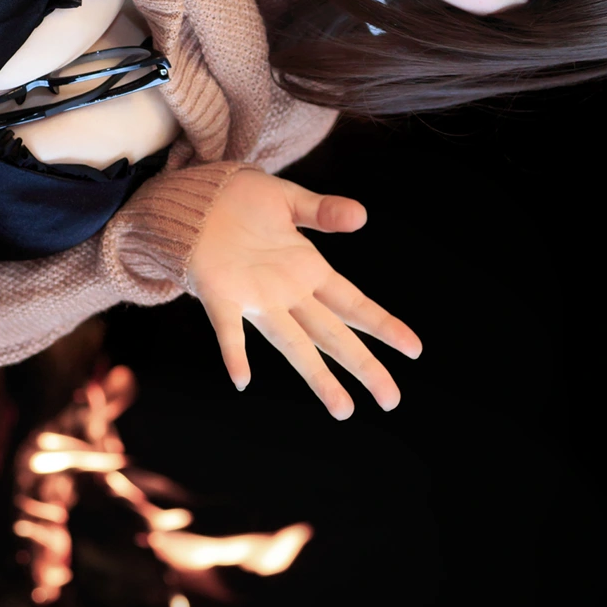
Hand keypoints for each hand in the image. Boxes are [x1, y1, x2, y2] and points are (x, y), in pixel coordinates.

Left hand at [187, 168, 421, 419]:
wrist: (192, 199)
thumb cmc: (241, 200)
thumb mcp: (289, 200)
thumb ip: (323, 211)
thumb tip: (361, 215)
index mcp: (307, 270)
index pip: (353, 303)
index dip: (382, 325)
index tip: (414, 348)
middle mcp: (287, 292)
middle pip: (332, 334)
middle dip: (362, 365)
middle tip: (391, 399)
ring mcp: (255, 298)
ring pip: (292, 343)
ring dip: (316, 375)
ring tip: (342, 408)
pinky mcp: (218, 294)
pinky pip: (228, 328)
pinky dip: (235, 352)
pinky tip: (241, 379)